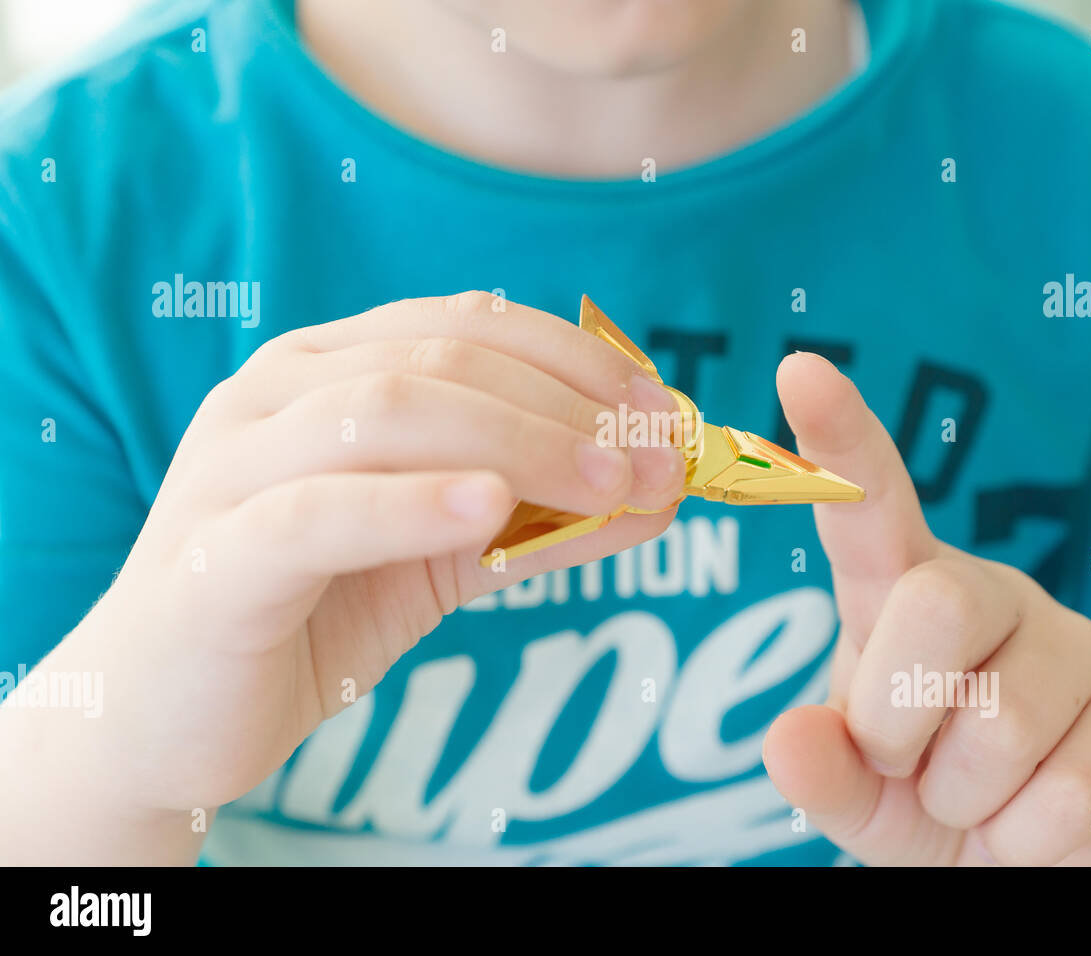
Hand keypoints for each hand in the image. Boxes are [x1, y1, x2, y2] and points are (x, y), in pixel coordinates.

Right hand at [31, 292, 684, 821]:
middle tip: (656, 460)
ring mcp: (233, 467)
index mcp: (328, 371)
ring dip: (519, 442)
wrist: (169, 714)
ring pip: (388, 414)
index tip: (664, 410)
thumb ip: (542, 521)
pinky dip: (411, 503)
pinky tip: (491, 508)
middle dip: (567, 407)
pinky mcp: (212, 557)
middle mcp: (276, 395)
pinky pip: (317, 512)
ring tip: (609, 485)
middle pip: (442, 361)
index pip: (467, 325)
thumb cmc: (312, 613)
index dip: (577, 359)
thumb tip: (662, 492)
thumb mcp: (447, 557)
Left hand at [762, 352, 1090, 864]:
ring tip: (967, 796)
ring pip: (1006, 718)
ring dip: (963, 793)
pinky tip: (1026, 822)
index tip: (800, 369)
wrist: (1030, 857)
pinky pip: (1072, 789)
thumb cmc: (922, 796)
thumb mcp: (857, 793)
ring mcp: (1073, 646)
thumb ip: (820, 769)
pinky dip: (1024, 838)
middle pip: (939, 604)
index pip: (870, 503)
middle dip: (899, 714)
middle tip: (899, 761)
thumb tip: (787, 740)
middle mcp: (988, 596)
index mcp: (899, 593)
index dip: (840, 440)